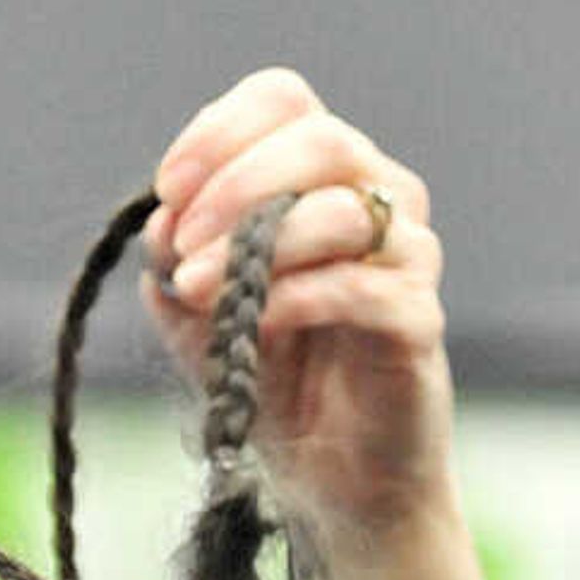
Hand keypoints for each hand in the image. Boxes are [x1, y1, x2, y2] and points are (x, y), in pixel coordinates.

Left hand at [144, 66, 457, 556]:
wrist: (328, 478)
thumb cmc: (273, 379)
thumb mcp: (198, 312)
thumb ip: (176, 260)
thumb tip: (161, 221)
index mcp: (323, 173)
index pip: (283, 101)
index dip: (220, 130)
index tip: (167, 188)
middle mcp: (377, 196)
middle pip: (320, 139)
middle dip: (236, 183)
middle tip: (182, 242)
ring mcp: (406, 256)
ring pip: (342, 209)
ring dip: (256, 243)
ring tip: (197, 290)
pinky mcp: (418, 320)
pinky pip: (363, 288)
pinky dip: (297, 297)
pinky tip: (255, 324)